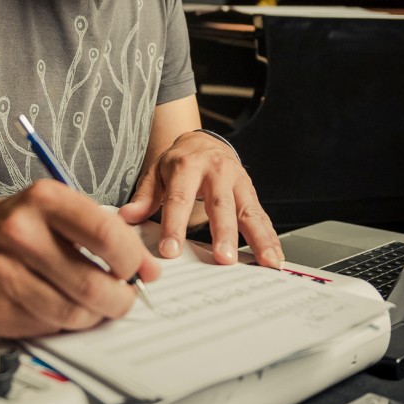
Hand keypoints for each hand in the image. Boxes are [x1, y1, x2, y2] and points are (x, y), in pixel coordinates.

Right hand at [0, 180, 159, 337]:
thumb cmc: (22, 225)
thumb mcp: (63, 210)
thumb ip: (109, 234)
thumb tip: (149, 270)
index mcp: (43, 199)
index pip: (106, 235)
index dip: (132, 260)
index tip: (137, 269)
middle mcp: (18, 232)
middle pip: (91, 284)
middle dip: (120, 299)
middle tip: (123, 298)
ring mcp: (0, 273)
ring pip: (72, 314)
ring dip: (94, 315)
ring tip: (93, 304)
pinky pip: (47, 328)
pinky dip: (63, 324)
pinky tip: (58, 306)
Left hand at [120, 130, 283, 269]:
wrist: (205, 142)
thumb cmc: (179, 162)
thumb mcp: (156, 172)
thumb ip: (144, 197)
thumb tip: (127, 217)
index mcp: (188, 166)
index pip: (179, 198)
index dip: (174, 225)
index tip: (170, 251)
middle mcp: (217, 171)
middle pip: (220, 205)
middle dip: (223, 233)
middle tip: (223, 259)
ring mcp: (238, 182)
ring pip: (249, 211)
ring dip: (259, 238)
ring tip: (266, 261)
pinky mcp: (251, 193)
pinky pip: (262, 216)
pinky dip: (270, 238)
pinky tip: (275, 256)